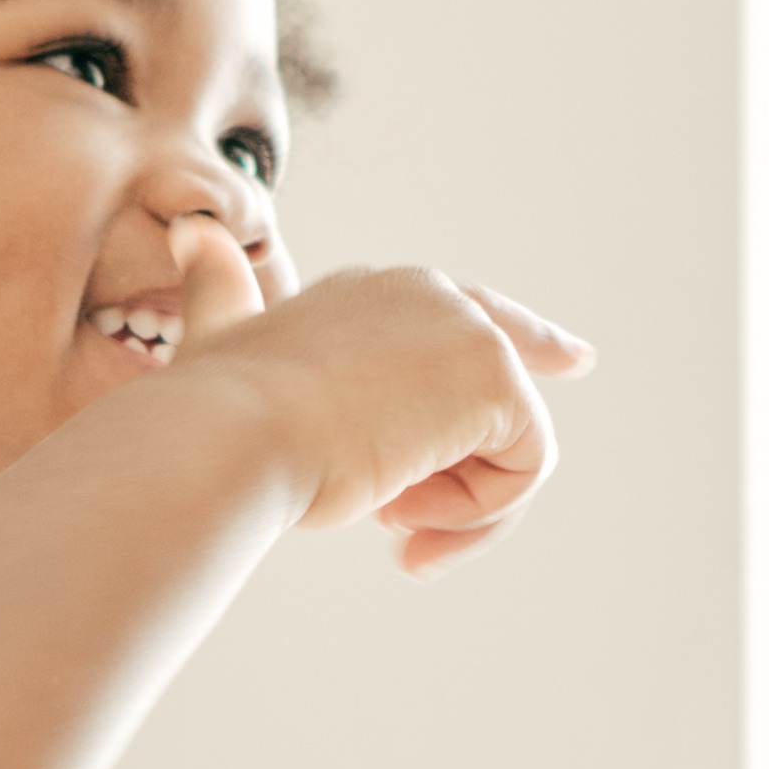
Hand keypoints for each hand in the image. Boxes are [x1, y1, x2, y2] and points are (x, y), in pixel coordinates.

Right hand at [175, 240, 592, 571]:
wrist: (226, 435)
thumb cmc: (212, 412)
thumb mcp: (217, 345)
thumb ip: (215, 295)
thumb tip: (190, 233)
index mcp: (373, 293)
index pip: (473, 313)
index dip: (530, 341)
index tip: (578, 358)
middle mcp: (430, 294)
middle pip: (505, 392)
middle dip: (479, 483)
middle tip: (404, 535)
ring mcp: (468, 328)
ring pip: (512, 448)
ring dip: (455, 508)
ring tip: (381, 515)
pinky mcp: (496, 374)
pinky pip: (525, 469)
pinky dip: (474, 512)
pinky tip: (402, 507)